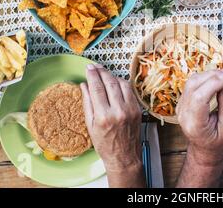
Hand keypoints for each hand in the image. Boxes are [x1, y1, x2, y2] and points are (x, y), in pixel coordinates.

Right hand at [81, 64, 143, 187]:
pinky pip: (130, 90)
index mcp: (104, 116)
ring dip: (112, 76)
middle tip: (95, 66)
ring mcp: (130, 109)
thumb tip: (84, 85)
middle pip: (110, 82)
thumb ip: (87, 103)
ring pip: (121, 84)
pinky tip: (116, 82)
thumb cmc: (105, 144)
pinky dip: (122, 83)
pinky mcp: (137, 109)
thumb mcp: (90, 125)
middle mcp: (118, 111)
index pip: (97, 88)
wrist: (124, 156)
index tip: (88, 68)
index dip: (92, 75)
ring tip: (104, 73)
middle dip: (101, 71)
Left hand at [176, 70, 222, 186]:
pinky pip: (191, 85)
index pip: (199, 98)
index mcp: (195, 125)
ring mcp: (180, 107)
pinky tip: (215, 81)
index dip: (213, 84)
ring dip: (208, 75)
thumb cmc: (219, 143)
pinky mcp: (182, 102)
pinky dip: (204, 79)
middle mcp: (183, 114)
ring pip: (191, 82)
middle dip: (211, 76)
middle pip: (193, 86)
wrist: (205, 151)